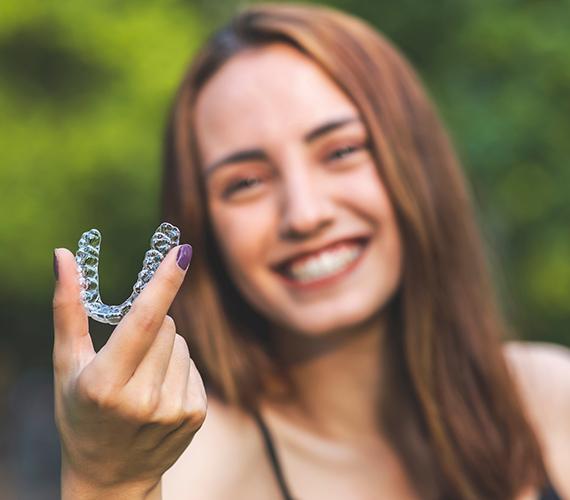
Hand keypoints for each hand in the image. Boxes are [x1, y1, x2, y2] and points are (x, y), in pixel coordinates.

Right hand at [52, 244, 205, 494]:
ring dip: (164, 349)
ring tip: (141, 380)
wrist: (111, 475)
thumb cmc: (80, 412)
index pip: (142, 321)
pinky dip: (178, 369)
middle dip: (150, 325)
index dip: (164, 282)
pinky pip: (193, 365)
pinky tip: (159, 394)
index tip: (182, 251)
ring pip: (181, 343)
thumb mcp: (66, 365)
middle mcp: (142, 400)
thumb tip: (64, 255)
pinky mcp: (195, 415)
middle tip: (127, 356)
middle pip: (166, 325)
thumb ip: (68, 308)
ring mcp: (173, 410)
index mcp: (104, 384)